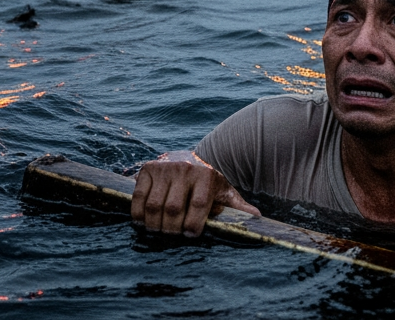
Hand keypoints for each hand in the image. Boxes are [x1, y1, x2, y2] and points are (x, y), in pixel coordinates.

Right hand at [130, 151, 259, 236]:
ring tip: (157, 230)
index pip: (199, 205)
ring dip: (153, 224)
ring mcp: (164, 168)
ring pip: (154, 204)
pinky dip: (137, 212)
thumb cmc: (210, 183)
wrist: (192, 159)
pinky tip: (143, 221)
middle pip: (173, 208)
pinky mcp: (148, 169)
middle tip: (172, 236)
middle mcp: (184, 169)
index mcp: (206, 176)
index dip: (193, 225)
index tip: (191, 235)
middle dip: (171, 228)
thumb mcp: (225, 192)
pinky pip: (138, 196)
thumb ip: (238, 206)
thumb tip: (257, 218)